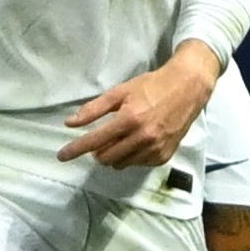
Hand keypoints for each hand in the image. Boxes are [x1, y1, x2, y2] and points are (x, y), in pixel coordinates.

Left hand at [59, 42, 220, 167]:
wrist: (187, 89)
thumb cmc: (151, 86)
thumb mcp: (120, 92)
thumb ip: (94, 109)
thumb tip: (70, 123)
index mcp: (129, 120)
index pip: (95, 141)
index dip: (75, 149)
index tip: (61, 156)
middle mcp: (142, 138)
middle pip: (106, 158)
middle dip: (97, 152)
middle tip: (101, 139)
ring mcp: (155, 149)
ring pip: (121, 164)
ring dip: (114, 155)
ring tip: (121, 138)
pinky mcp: (164, 156)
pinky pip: (137, 164)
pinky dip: (131, 156)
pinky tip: (137, 141)